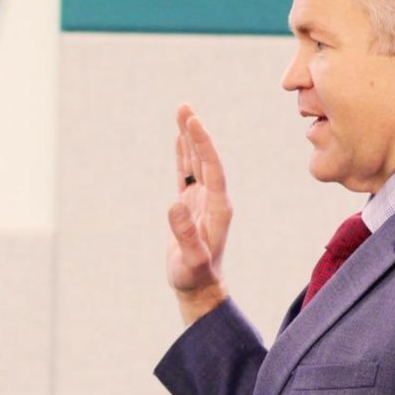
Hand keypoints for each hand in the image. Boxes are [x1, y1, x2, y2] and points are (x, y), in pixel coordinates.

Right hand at [166, 104, 231, 324]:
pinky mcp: (190, 204)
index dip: (204, 146)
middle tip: (184, 108)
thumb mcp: (191, 260)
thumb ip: (186, 234)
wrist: (198, 287)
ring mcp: (202, 200)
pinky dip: (183, 155)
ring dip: (189, 138)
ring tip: (182, 113)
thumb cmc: (194, 276)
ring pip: (196, 162)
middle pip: (206, 159)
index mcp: (219, 208)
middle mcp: (214, 199)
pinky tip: (179, 138)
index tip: (193, 124)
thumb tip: (174, 204)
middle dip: (195, 133)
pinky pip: (186, 173)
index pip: (213, 169)